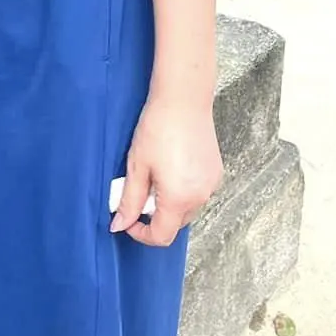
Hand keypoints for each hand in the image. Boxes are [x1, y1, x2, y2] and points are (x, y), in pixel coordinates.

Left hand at [111, 96, 222, 246]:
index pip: (161, 236)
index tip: (127, 220)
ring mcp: (212, 185)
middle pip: (175, 223)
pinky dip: (183, 190)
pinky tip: (171, 167)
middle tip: (138, 189)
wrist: (183, 100)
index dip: (140, 234)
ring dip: (169, 202)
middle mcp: (201, 197)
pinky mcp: (216, 173)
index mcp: (179, 199)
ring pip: (187, 208)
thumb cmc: (158, 129)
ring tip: (155, 174)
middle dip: (154, 215)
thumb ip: (128, 201)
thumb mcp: (136, 167)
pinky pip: (197, 193)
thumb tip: (119, 225)